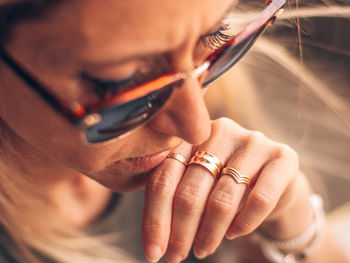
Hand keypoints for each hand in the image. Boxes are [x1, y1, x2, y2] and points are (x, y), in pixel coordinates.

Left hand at [142, 118, 308, 262]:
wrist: (271, 179)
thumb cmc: (223, 183)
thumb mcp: (196, 183)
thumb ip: (174, 196)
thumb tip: (153, 241)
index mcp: (191, 135)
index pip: (163, 178)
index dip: (155, 218)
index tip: (152, 252)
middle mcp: (220, 132)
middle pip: (190, 190)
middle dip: (180, 232)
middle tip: (175, 257)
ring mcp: (253, 142)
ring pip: (222, 199)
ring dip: (209, 233)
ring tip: (202, 250)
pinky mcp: (282, 157)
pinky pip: (260, 199)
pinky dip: (244, 223)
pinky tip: (234, 234)